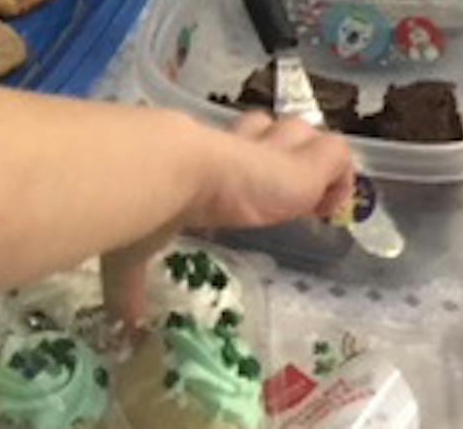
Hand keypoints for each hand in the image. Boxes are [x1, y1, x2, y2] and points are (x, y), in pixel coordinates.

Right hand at [99, 113, 352, 327]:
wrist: (169, 171)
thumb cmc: (150, 208)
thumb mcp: (132, 256)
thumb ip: (127, 288)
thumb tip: (123, 329)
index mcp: (211, 162)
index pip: (245, 143)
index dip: (255, 158)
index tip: (256, 196)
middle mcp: (246, 147)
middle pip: (279, 132)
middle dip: (284, 154)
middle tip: (282, 195)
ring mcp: (276, 150)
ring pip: (308, 139)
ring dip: (311, 166)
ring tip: (306, 203)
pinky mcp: (305, 163)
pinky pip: (338, 157)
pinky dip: (339, 180)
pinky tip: (326, 210)